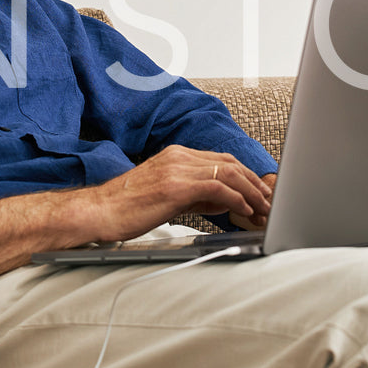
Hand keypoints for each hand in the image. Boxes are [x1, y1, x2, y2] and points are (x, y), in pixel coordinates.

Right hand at [84, 145, 272, 242]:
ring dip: (252, 192)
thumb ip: (194, 195)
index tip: (259, 192)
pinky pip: (218, 188)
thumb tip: (221, 202)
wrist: (98, 212)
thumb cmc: (125, 208)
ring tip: (263, 209)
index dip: (245, 176)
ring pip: (229, 173)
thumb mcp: (165, 196)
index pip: (221, 160)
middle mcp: (178, 156)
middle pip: (230, 163)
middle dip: (255, 182)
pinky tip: (244, 211)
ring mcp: (177, 169)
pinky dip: (236, 199)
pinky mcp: (176, 186)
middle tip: (269, 201)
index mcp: (175, 155)